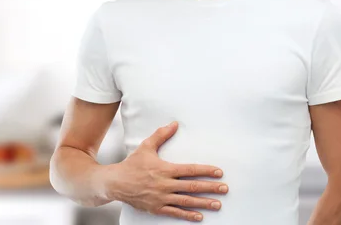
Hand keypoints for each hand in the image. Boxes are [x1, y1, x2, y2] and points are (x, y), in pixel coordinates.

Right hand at [107, 121, 228, 221]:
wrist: (116, 183)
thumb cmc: (132, 164)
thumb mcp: (146, 147)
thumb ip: (161, 135)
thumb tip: (174, 124)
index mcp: (165, 169)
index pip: (190, 170)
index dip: (206, 171)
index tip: (219, 172)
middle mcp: (165, 184)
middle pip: (192, 186)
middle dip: (210, 188)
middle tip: (224, 189)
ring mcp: (161, 198)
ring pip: (187, 201)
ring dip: (204, 203)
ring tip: (217, 204)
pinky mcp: (157, 208)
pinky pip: (175, 212)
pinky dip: (188, 215)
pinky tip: (199, 216)